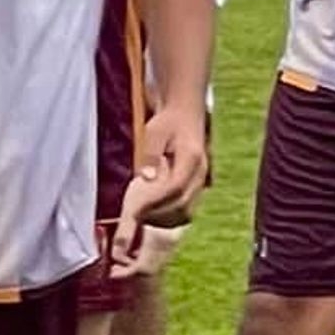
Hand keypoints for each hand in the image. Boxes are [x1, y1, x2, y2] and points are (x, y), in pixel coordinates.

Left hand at [112, 100, 207, 265]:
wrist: (185, 115)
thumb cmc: (167, 122)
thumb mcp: (154, 132)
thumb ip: (150, 154)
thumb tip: (147, 177)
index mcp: (192, 158)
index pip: (176, 186)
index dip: (156, 201)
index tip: (136, 209)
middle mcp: (200, 173)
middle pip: (183, 204)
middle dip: (158, 215)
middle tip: (134, 219)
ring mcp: (200, 182)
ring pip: (187, 211)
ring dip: (163, 219)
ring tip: (141, 219)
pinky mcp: (195, 188)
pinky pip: (186, 210)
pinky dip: (169, 217)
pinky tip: (151, 216)